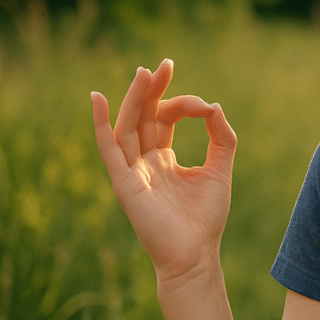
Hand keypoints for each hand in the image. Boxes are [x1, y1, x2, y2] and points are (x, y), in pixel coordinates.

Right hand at [92, 59, 236, 284]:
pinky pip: (108, 149)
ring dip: (134, 99)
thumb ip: (221, 138)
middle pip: (144, 116)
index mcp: (164, 159)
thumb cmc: (206, 218)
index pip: (166, 119)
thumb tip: (214, 107)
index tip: (206, 107)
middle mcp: (144, 162)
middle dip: (153, 90)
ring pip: (128, 126)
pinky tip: (98, 99)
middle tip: (164, 65)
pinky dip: (101, 124)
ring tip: (144, 73)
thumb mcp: (220, 170)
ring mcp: (132, 171)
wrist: (195, 254)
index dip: (184, 104)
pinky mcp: (123, 182)